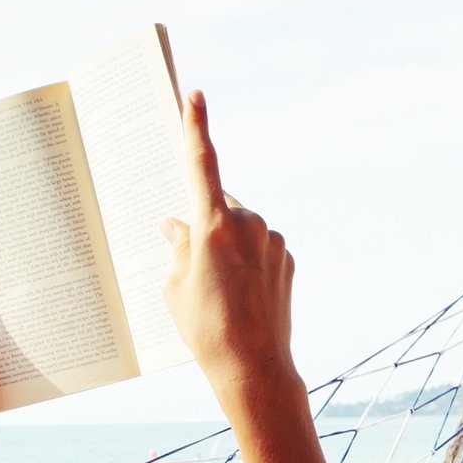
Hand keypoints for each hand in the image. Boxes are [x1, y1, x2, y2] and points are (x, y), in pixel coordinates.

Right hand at [159, 90, 295, 395]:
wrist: (254, 367)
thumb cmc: (205, 328)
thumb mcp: (175, 286)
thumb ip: (176, 246)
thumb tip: (176, 223)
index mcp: (213, 225)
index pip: (201, 164)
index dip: (195, 127)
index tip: (195, 95)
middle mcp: (248, 223)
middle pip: (218, 205)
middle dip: (203, 224)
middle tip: (194, 269)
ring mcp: (272, 240)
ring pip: (239, 227)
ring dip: (226, 245)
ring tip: (218, 291)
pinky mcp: (287, 257)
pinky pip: (259, 246)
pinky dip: (246, 260)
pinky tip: (240, 294)